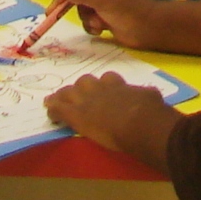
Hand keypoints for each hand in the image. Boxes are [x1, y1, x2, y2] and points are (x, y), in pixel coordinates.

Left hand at [43, 70, 176, 164]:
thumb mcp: (150, 96)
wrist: (137, 120)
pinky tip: (49, 113)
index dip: (104, 85)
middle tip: (81, 97)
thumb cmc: (149, 110)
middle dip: (82, 89)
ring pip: (67, 92)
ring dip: (63, 97)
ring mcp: (85, 100)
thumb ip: (146, 94)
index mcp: (118, 85)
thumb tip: (151, 95)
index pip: (108, 78)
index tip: (104, 90)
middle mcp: (100, 88)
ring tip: (56, 101)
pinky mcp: (76, 114)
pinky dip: (53, 109)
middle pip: (85, 81)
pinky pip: (59, 108)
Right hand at [54, 0, 163, 46]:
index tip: (53, 6)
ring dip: (88, 19)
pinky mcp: (105, 18)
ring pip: (82, 10)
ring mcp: (103, 3)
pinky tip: (102, 31)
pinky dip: (92, 27)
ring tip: (100, 23)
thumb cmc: (128, 9)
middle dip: (72, 7)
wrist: (149, 29)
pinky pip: (89, 21)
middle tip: (54, 17)